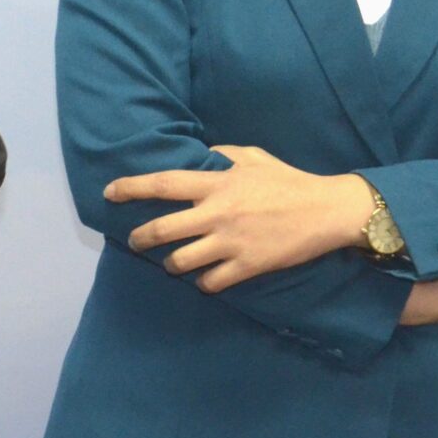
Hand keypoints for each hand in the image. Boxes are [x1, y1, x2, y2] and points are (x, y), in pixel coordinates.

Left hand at [105, 145, 374, 293]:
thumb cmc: (288, 180)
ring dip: (171, 265)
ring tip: (171, 264)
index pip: (163, 184)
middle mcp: (218, 213)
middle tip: (134, 241)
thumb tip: (198, 156)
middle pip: (164, 229)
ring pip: (182, 261)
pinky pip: (212, 282)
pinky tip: (204, 280)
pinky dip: (203, 283)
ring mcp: (231, 242)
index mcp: (217, 184)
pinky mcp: (248, 266)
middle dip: (140, 238)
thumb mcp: (252, 156)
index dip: (131, 187)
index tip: (110, 192)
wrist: (326, 210)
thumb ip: (220, 154)